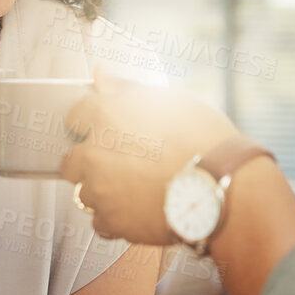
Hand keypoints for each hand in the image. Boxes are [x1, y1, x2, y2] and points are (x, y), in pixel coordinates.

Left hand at [59, 70, 238, 243]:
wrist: (223, 186)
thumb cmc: (205, 140)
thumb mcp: (169, 101)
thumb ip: (127, 88)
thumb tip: (101, 71)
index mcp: (106, 115)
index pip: (75, 116)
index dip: (91, 124)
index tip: (105, 131)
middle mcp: (94, 153)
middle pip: (71, 161)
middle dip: (89, 163)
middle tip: (121, 165)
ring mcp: (100, 190)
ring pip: (85, 194)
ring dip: (103, 193)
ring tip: (137, 191)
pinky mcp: (112, 221)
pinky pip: (101, 223)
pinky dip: (116, 220)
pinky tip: (139, 211)